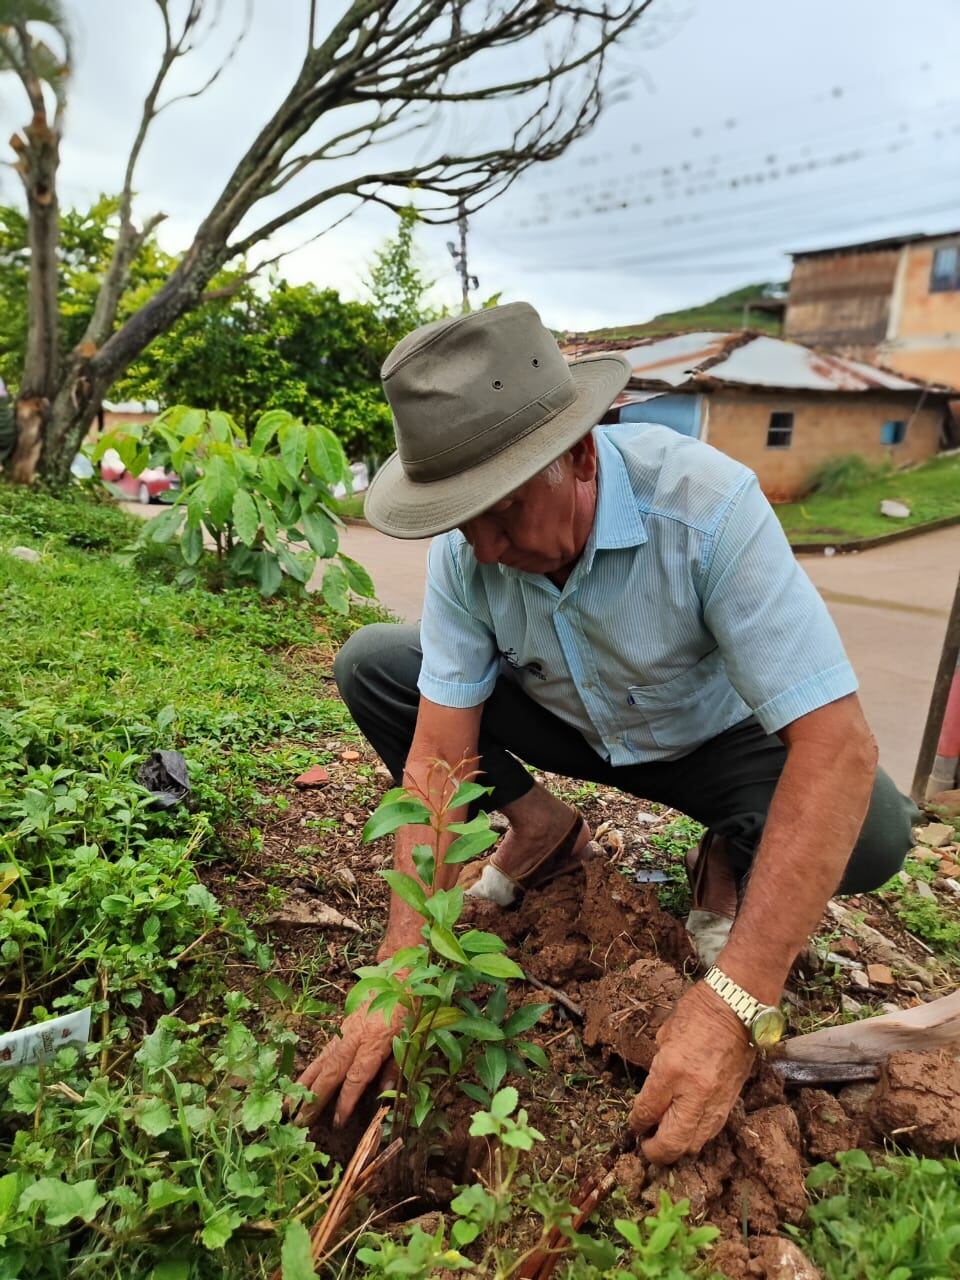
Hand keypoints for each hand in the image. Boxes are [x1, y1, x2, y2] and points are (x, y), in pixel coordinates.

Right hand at [294, 1000, 403, 1128]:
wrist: (398, 976)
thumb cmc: (409, 1008)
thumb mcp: (410, 1038)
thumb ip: (396, 1067)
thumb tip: (385, 1095)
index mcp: (374, 1041)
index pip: (356, 1077)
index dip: (346, 1101)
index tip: (337, 1122)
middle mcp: (354, 1038)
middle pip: (332, 1072)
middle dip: (315, 1098)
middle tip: (300, 1122)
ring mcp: (345, 1032)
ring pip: (321, 1061)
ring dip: (304, 1085)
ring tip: (288, 1105)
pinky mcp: (341, 1028)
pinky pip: (323, 1052)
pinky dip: (310, 1069)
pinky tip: (300, 1082)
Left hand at [628, 981, 754, 1163]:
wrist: (739, 1007)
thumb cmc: (698, 1012)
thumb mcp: (665, 1036)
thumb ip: (659, 1068)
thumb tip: (653, 1092)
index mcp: (671, 1070)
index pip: (647, 1111)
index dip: (636, 1123)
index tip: (633, 1126)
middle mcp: (694, 1092)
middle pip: (672, 1142)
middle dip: (655, 1151)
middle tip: (645, 1147)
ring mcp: (715, 1101)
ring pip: (694, 1144)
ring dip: (677, 1147)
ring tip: (665, 1140)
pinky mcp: (731, 1103)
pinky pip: (711, 1131)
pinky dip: (696, 1135)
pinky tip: (687, 1128)